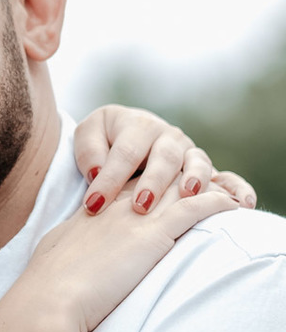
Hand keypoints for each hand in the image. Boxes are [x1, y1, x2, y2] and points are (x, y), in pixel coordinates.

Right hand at [8, 179, 239, 331]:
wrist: (48, 300)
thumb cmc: (45, 286)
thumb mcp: (54, 252)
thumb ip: (69, 241)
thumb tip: (64, 247)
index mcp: (94, 209)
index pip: (130, 183)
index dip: (151, 182)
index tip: (167, 187)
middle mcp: (116, 204)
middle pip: (158, 177)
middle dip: (183, 177)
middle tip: (206, 182)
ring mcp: (136, 216)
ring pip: (180, 186)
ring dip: (206, 185)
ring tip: (229, 191)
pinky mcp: (153, 234)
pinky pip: (195, 208)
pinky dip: (216, 202)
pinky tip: (232, 204)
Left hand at [74, 105, 256, 214]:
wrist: (125, 137)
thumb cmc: (103, 142)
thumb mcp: (89, 136)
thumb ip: (90, 151)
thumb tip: (98, 174)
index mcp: (139, 125)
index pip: (125, 153)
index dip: (109, 179)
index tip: (93, 205)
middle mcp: (169, 137)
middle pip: (164, 157)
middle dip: (153, 182)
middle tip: (141, 206)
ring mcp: (190, 154)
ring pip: (198, 163)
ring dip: (196, 179)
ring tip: (189, 196)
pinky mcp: (205, 172)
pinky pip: (226, 179)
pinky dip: (236, 190)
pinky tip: (242, 205)